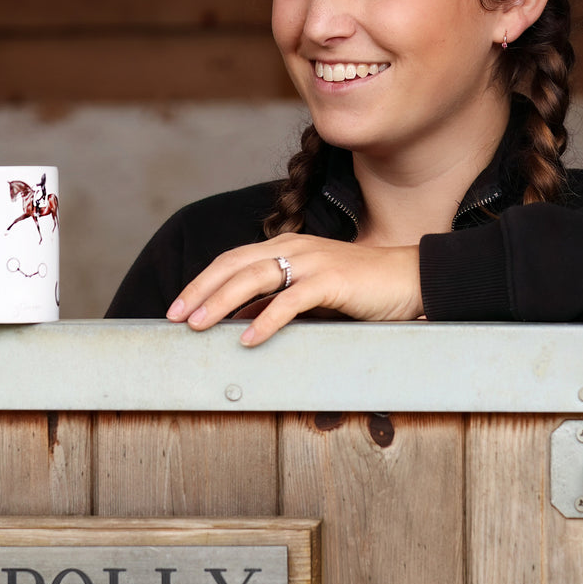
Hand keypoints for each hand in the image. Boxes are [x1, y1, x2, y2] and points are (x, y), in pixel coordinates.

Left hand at [166, 233, 422, 346]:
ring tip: (199, 325)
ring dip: (221, 303)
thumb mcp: (311, 292)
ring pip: (254, 278)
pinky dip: (267, 318)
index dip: (202, 282)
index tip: (178, 306)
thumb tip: (243, 320)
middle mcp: (294, 247)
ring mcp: (312, 261)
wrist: (408, 277)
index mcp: (286, 246)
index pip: (232, 260)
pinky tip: (250, 338)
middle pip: (233, 266)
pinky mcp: (332, 280)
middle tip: (174, 316)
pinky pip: (291, 299)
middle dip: (200, 291)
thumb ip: (277, 300)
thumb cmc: (361, 287)